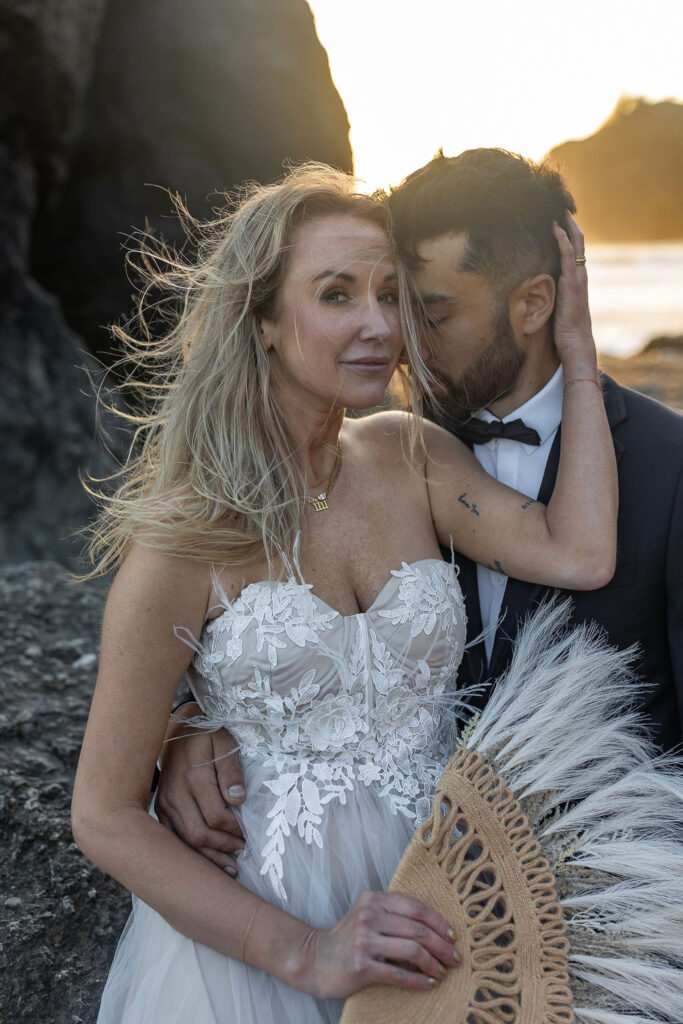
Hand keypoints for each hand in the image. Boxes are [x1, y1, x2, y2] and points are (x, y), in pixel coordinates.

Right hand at [155, 704, 245, 874]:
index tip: (248, 834)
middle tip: (242, 853)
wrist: (177, 729)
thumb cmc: (206, 735)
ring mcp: (164, 803)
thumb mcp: (224, 743)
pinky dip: (190, 854)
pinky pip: (172, 838)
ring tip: (230, 867)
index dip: (234, 831)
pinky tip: (207, 861)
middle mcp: (175, 794)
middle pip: (198, 834)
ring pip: (184, 842)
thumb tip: (238, 799)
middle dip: (223, 849)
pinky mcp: (159, 809)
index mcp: (193, 777)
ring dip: (207, 858)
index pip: (216, 816)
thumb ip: (231, 770)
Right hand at [300, 890, 459, 998]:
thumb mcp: (368, 916)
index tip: (453, 936)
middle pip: (418, 930)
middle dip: (442, 945)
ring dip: (434, 964)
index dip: (439, 922)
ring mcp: (364, 940)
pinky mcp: (361, 966)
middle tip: (455, 958)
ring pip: (412, 950)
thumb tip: (436, 928)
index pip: (416, 907)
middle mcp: (369, 916)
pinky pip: (399, 974)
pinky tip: (428, 984)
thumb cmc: (348, 938)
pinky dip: (419, 980)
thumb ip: (394, 915)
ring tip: (442, 972)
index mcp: (374, 899)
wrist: (315, 959)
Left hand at [552, 216, 596, 374]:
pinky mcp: (572, 282)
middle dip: (569, 220)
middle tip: (559, 204)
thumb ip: (549, 293)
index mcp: (576, 278)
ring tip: (557, 207)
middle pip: (577, 239)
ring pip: (575, 242)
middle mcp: (579, 273)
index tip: (557, 215)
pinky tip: (555, 227)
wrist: (574, 341)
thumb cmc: (563, 327)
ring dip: (566, 223)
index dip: (568, 231)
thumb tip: (532, 288)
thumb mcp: (555, 305)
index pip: (574, 248)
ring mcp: (577, 277)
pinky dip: (562, 239)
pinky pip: (567, 255)